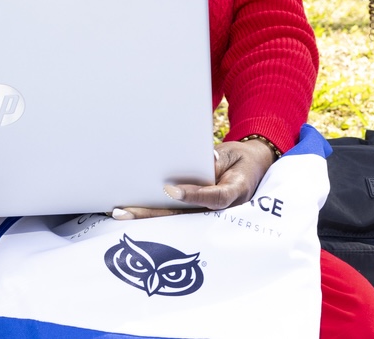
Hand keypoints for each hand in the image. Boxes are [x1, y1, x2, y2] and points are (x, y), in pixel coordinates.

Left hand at [111, 138, 275, 219]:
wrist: (252, 167)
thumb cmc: (239, 159)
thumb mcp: (231, 154)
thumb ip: (215, 161)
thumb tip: (199, 162)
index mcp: (235, 193)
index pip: (214, 197)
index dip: (193, 195)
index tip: (170, 190)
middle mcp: (220, 211)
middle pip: (184, 216)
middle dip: (153, 213)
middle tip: (125, 211)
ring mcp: (208, 216)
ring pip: (175, 219)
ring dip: (147, 216)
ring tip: (120, 213)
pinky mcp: (197, 213)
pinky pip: (174, 215)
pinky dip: (153, 213)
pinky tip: (131, 211)